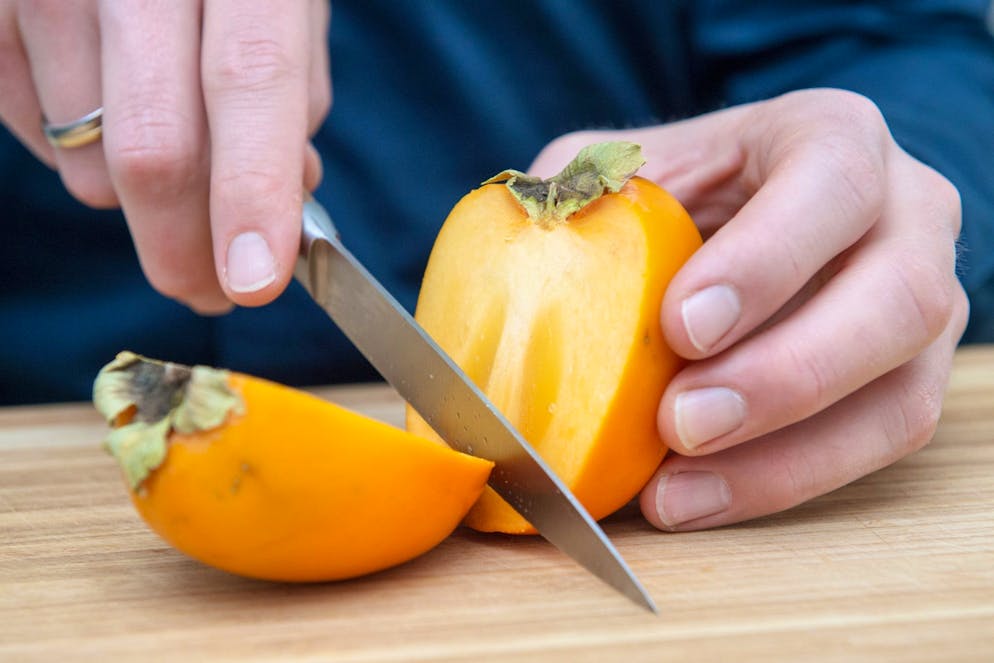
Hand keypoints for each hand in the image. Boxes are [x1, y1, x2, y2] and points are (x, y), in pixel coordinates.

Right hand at [0, 0, 330, 312]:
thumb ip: (288, 93)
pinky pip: (31, 132)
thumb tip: (278, 205)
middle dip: (184, 250)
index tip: (254, 281)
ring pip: (89, 165)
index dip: (252, 191)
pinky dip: (75, 148)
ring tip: (160, 131)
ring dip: (137, 190)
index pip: (250, 80)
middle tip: (211, 289)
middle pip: (153, 147)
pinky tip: (100, 95)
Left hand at [531, 89, 967, 529]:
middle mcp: (905, 214)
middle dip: (785, 375)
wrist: (743, 219)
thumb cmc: (680, 193)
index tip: (684, 328)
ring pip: (901, 394)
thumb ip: (580, 200)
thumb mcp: (623, 172)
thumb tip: (508, 269)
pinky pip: (874, 445)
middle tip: (681, 422)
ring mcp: (924, 302)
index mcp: (833, 138)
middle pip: (896, 299)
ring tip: (677, 488)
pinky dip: (784, 482)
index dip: (767, 260)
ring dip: (786, 455)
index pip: (830, 182)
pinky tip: (696, 497)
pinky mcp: (909, 378)